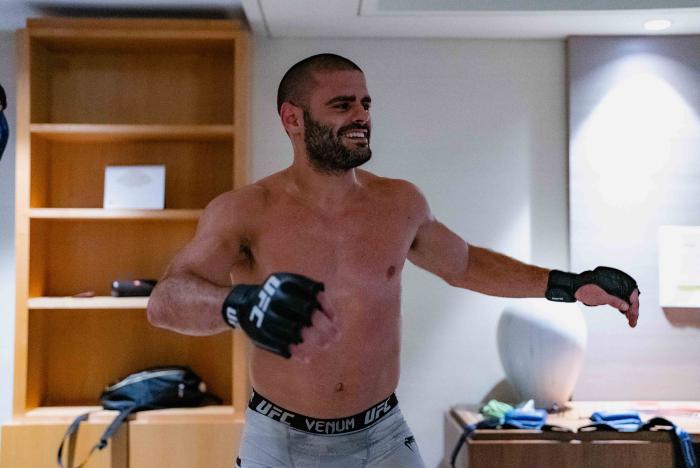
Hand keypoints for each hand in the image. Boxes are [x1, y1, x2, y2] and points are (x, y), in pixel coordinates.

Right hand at [222, 272, 339, 359]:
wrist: (244, 305)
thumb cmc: (278, 296)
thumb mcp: (290, 286)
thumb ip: (311, 296)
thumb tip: (334, 318)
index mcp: (286, 282)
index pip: (313, 294)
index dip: (327, 308)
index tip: (335, 319)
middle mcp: (277, 296)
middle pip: (307, 311)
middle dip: (324, 326)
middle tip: (336, 336)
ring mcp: (268, 314)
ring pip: (296, 329)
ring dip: (314, 339)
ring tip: (326, 346)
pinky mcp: (261, 331)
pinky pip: (282, 344)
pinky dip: (296, 352)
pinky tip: (307, 358)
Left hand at [546, 266, 639, 327]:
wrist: (575, 287)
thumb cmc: (586, 289)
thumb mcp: (602, 297)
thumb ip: (615, 301)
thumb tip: (627, 306)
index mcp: (618, 282)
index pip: (632, 294)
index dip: (634, 307)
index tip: (634, 317)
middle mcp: (617, 284)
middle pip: (630, 298)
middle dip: (632, 311)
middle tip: (633, 323)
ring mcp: (614, 288)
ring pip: (625, 300)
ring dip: (628, 310)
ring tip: (631, 321)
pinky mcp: (609, 292)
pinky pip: (619, 300)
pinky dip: (622, 307)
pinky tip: (625, 314)